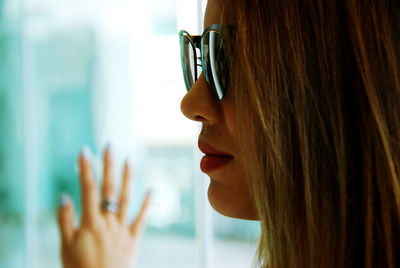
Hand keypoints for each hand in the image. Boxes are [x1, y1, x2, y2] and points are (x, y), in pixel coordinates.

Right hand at [57, 146, 150, 267]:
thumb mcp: (66, 247)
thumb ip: (65, 221)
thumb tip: (64, 195)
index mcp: (90, 223)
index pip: (88, 189)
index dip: (86, 169)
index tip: (85, 151)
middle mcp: (108, 222)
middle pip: (109, 189)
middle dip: (109, 166)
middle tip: (110, 146)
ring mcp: (123, 229)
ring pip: (127, 199)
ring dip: (129, 178)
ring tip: (130, 159)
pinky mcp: (134, 239)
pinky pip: (142, 219)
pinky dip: (147, 204)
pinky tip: (151, 189)